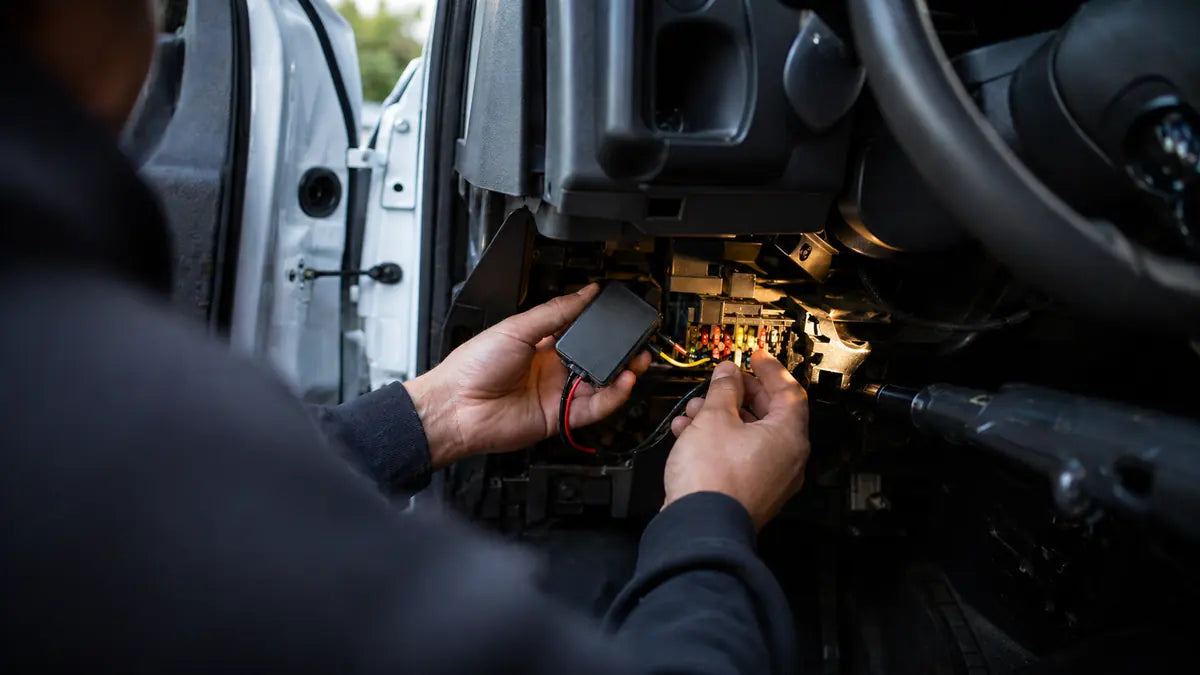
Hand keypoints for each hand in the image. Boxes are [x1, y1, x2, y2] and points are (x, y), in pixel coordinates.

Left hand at [403, 284, 650, 467]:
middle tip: (637, 340)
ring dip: (622, 373)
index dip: (601, 325)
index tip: (620, 314)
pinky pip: (594, 408)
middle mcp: (552, 369)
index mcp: (540, 343)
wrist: (456, 407)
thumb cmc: (473, 366)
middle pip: (596, 359)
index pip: (580, 331)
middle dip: (619, 351)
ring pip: (601, 385)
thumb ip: (556, 313)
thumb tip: (585, 293)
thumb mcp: (517, 328)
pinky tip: (623, 382)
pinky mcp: (560, 417)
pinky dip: (613, 396)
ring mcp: (557, 393)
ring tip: (637, 360)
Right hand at [664, 350, 809, 528]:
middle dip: (740, 393)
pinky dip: (719, 441)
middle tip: (723, 381)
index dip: (771, 369)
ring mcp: (770, 480)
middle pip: (770, 413)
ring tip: (695, 409)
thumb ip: (724, 389)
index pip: (789, 391)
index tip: (757, 356)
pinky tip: (689, 435)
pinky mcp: (750, 493)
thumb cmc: (713, 479)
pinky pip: (739, 457)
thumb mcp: (715, 418)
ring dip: (723, 416)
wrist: (698, 528)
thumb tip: (729, 374)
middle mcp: (787, 460)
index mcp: (789, 436)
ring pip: (750, 436)